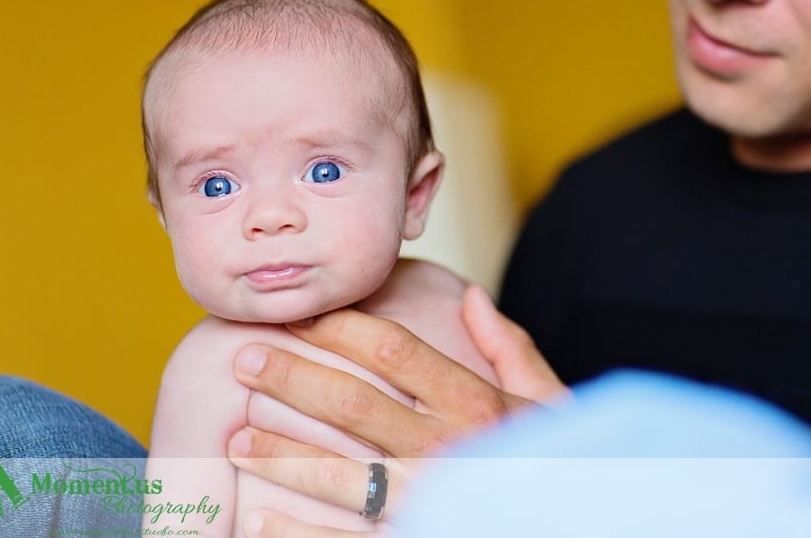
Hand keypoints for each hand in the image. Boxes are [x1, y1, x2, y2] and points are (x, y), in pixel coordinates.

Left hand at [227, 285, 567, 531]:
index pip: (394, 350)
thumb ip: (511, 348)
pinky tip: (259, 520)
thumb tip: (471, 296)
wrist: (574, 519)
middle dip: (292, 377)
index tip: (302, 315)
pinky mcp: (411, 537)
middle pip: (352, 402)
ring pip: (338, 471)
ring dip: (280, 452)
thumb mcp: (549, 400)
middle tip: (245, 358)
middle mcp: (445, 447)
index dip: (340, 328)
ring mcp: (426, 498)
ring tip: (236, 437)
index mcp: (475, 403)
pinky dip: (296, 534)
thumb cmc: (556, 460)